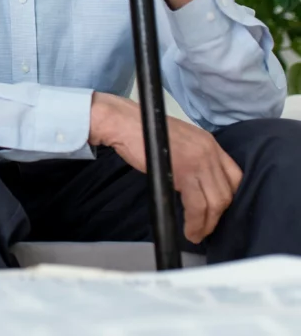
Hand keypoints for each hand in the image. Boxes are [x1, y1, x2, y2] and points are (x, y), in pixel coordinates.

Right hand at [90, 92, 242, 243]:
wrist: (123, 123)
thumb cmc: (142, 132)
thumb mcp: (177, 142)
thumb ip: (192, 158)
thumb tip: (194, 182)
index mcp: (209, 143)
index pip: (234, 176)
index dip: (229, 198)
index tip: (216, 210)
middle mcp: (209, 151)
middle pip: (227, 192)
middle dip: (218, 216)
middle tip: (205, 228)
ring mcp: (199, 161)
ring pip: (214, 202)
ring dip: (207, 224)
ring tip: (195, 234)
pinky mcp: (184, 171)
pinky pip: (197, 204)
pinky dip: (195, 222)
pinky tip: (189, 229)